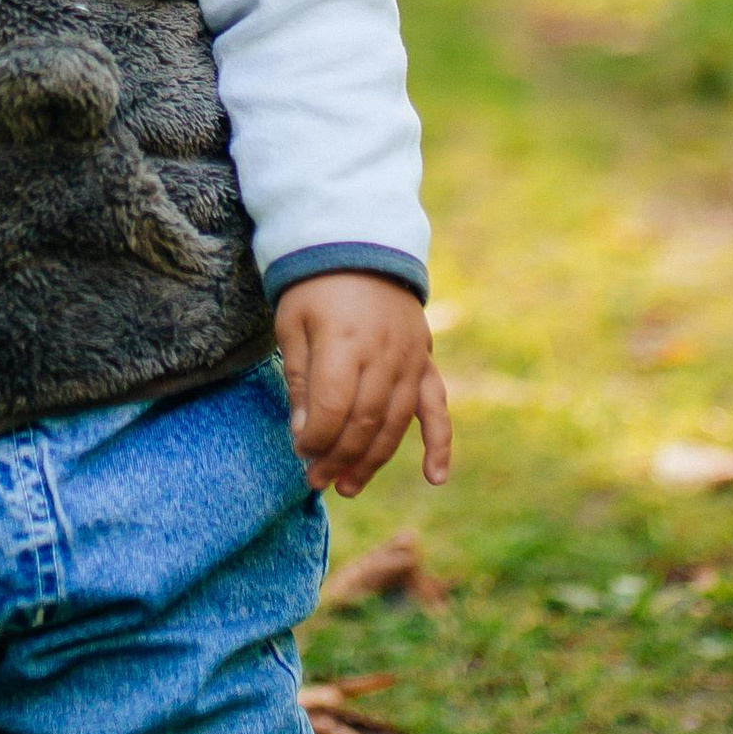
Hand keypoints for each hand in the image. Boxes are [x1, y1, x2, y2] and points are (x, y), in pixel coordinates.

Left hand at [272, 273, 450, 498]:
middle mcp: (383, 355)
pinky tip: (435, 478)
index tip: (299, 451)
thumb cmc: (316, 288)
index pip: (333, 409)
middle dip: (338, 458)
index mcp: (345, 343)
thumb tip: (303, 433)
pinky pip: (437, 408)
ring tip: (348, 487)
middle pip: (364, 423)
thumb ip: (299, 379)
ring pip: (395, 424)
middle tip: (316, 481)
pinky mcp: (425, 362)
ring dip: (373, 461)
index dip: (316, 439)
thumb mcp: (292, 324)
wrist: (361, 245)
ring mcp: (410, 360)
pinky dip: (439, 444)